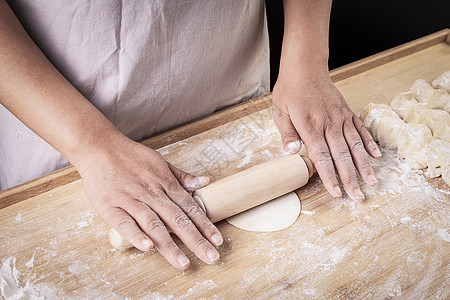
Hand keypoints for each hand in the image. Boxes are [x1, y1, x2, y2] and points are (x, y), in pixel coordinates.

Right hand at [76, 135, 222, 269]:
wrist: (99, 147)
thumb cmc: (131, 156)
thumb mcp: (161, 162)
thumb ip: (182, 177)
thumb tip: (205, 182)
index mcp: (165, 183)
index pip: (190, 207)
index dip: (205, 225)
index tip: (217, 241)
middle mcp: (152, 194)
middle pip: (177, 220)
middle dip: (196, 240)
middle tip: (211, 258)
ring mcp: (131, 200)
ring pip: (154, 225)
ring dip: (170, 246)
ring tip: (183, 263)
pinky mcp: (111, 207)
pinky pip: (125, 224)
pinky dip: (137, 236)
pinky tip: (148, 248)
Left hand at [272, 69, 380, 200]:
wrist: (305, 65)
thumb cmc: (290, 89)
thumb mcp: (280, 111)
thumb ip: (287, 133)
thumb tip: (290, 153)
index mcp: (310, 126)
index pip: (321, 157)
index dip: (330, 177)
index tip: (337, 193)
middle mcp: (329, 124)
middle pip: (342, 156)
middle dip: (351, 178)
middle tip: (358, 197)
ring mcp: (340, 117)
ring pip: (355, 145)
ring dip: (364, 165)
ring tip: (372, 182)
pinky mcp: (347, 111)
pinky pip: (361, 129)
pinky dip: (369, 143)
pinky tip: (375, 156)